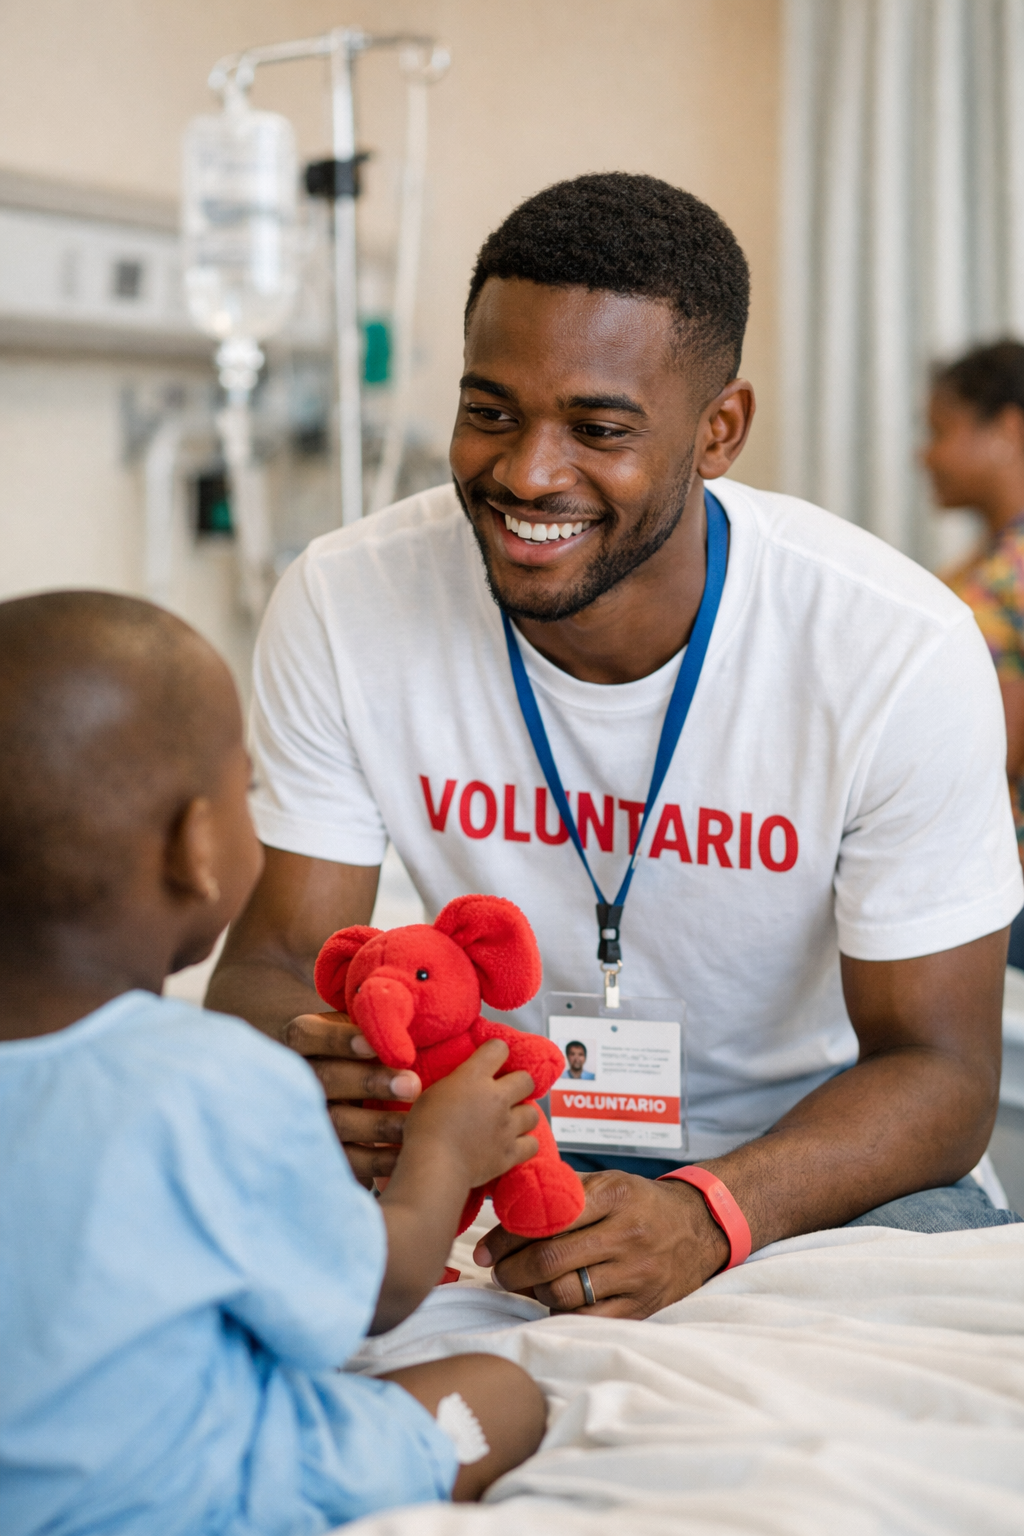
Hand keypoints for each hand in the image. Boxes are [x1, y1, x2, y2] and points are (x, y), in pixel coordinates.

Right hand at [285, 1011, 421, 1185]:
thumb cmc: (364, 1047)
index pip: (307, 1035)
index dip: (339, 1040)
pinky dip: (377, 1159)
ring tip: (415, 1122)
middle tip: (412, 1085)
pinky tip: (407, 1152)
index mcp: (302, 1041)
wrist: (349, 1087)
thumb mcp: (360, 1025)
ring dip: (377, 1123)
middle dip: (369, 1082)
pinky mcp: (320, 1153)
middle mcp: (298, 1078)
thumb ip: (375, 1019)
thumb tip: (406, 1012)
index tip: (374, 1044)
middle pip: (324, 1080)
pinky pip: (344, 1160)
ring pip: (334, 1122)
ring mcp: (306, 1118)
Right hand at [403, 1040, 539, 1189]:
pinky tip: (513, 1145)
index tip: (492, 1059)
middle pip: (526, 1080)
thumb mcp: (431, 1094)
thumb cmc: (423, 1129)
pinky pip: (532, 1145)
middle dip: (518, 1085)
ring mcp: (506, 1126)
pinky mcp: (509, 1153)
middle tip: (506, 1094)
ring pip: (533, 1113)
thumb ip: (453, 1086)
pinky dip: (525, 1145)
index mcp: (473, 1077)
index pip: (498, 1049)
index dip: (497, 1052)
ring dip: (523, 1115)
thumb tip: (460, 1086)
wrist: (433, 1165)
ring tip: (510, 1121)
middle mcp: (496, 1098)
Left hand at [473, 1169, 729, 1317]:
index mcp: (613, 1195)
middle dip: (510, 1269)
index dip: (505, 1237)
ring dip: (531, 1292)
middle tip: (496, 1271)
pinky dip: (560, 1313)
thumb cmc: (640, 1202)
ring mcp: (637, 1274)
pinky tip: (551, 1301)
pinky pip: (587, 1318)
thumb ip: (563, 1193)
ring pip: (563, 1293)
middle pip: (548, 1260)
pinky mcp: (642, 1306)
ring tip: (523, 1285)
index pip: (544, 1219)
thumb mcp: (608, 1182)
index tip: (485, 1248)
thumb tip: (506, 1208)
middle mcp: (627, 1234)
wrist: (700, 1227)